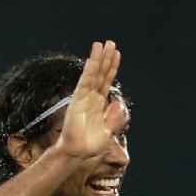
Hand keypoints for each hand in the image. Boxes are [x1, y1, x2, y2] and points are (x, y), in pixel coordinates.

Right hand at [49, 40, 124, 163]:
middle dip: (105, 58)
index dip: (111, 68)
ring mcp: (84, 97)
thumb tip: (118, 104)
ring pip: (93, 74)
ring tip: (102, 43)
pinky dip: (90, 69)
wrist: (77, 153)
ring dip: (98, 58)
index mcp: (98, 104)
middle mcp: (91, 97)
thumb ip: (113, 119)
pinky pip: (86, 81)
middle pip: (100, 74)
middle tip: (110, 42)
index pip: (106, 82)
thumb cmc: (89, 146)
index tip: (116, 54)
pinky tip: (93, 58)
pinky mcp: (78, 99)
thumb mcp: (107, 133)